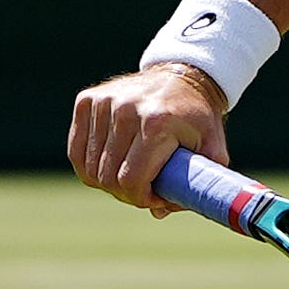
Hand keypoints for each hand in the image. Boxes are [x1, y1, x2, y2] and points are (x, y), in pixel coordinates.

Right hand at [66, 63, 226, 215]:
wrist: (181, 75)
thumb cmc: (197, 119)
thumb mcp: (213, 150)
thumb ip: (196, 185)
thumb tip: (158, 212)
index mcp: (157, 122)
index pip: (132, 180)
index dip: (141, 199)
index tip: (155, 198)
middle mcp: (125, 109)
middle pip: (108, 177)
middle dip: (126, 193)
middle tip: (142, 190)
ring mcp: (103, 102)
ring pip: (89, 168)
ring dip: (107, 181)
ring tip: (129, 175)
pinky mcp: (86, 100)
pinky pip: (76, 151)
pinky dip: (90, 165)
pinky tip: (111, 162)